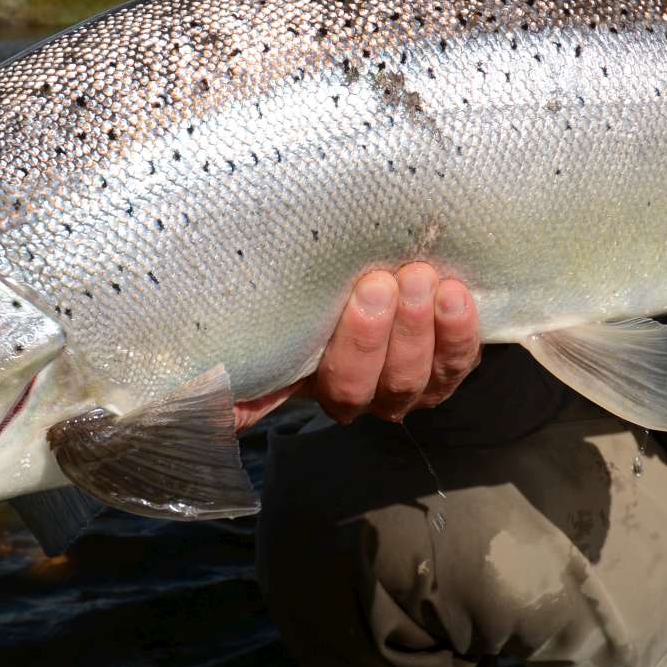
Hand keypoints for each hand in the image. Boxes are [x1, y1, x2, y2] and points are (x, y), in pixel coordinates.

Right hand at [231, 263, 482, 430]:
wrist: (379, 267)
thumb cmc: (316, 289)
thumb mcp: (278, 320)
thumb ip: (242, 357)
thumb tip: (204, 398)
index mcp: (319, 384)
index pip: (335, 386)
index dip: (352, 348)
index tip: (359, 296)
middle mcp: (369, 394)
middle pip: (379, 384)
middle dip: (382, 334)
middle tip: (385, 281)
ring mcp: (414, 382)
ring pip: (422, 375)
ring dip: (423, 328)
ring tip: (422, 279)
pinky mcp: (452, 362)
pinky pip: (461, 359)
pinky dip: (461, 329)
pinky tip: (456, 294)